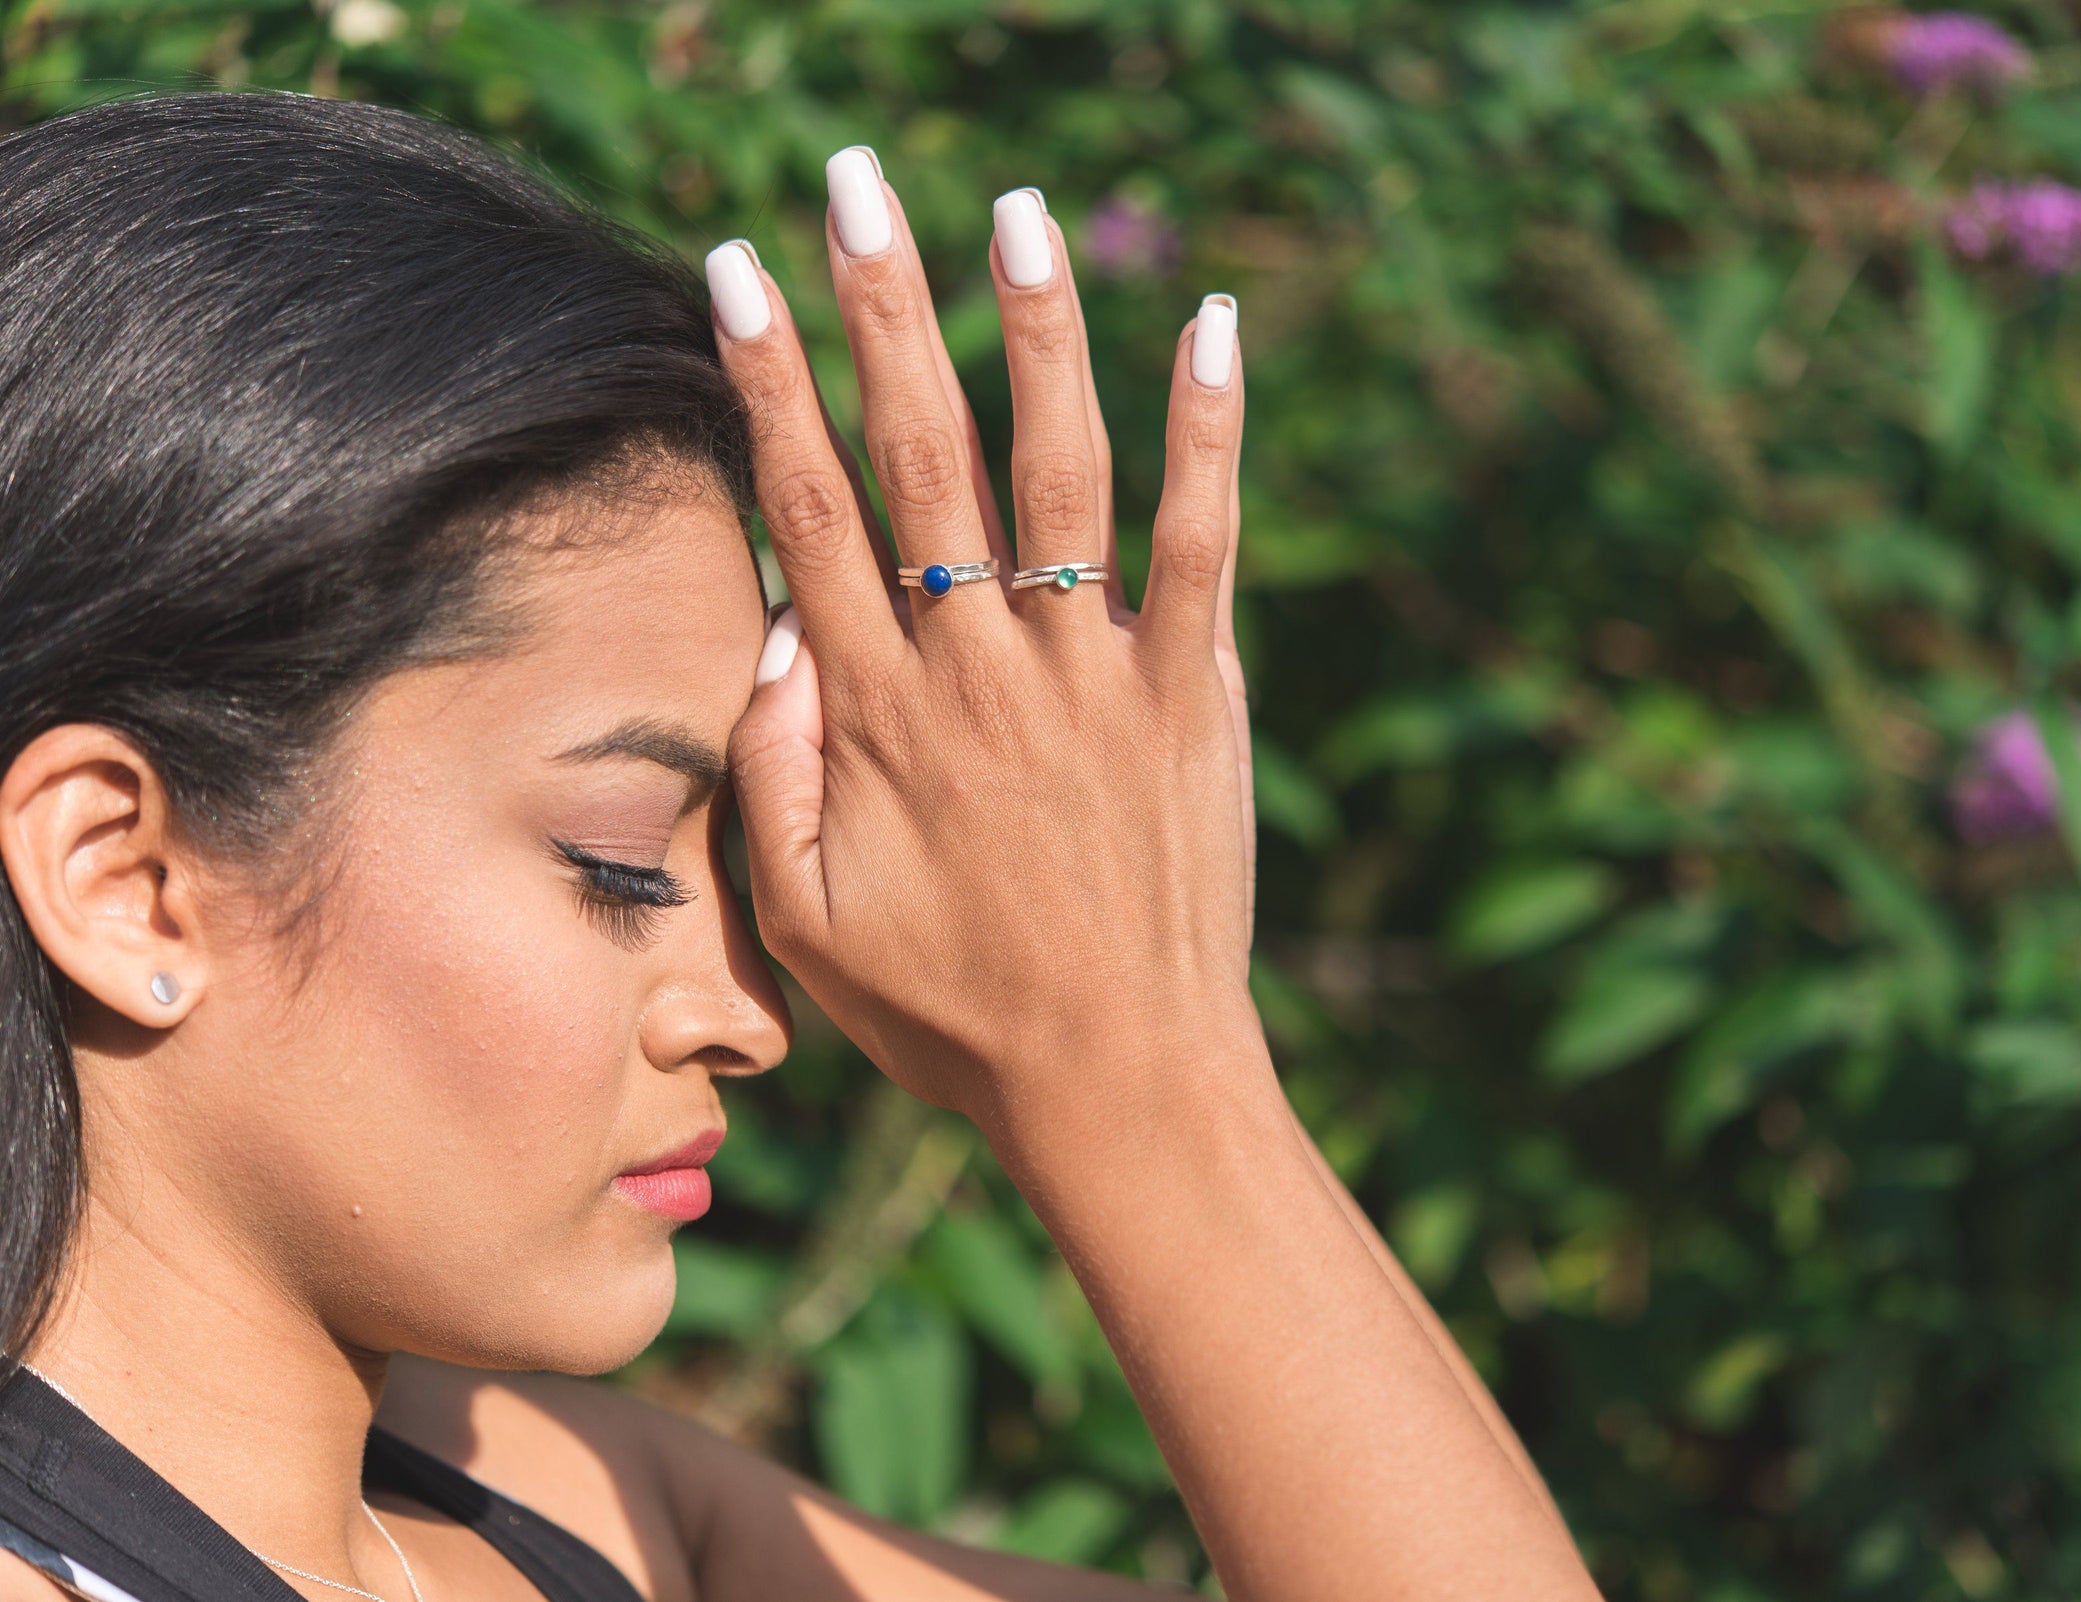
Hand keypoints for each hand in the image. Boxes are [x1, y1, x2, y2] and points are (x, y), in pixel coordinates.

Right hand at [716, 158, 1256, 1133]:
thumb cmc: (955, 1015)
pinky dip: (1209, 436)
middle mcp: (982, 671)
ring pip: (1060, 473)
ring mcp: (1096, 676)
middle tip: (857, 184)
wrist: (1123, 1080)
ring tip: (1015, 212)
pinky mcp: (1193, 697)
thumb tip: (765, 633)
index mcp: (879, 717)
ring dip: (1037, 333)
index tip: (740, 275)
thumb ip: (770, 778)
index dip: (771, 387)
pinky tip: (1213, 329)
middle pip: (922, 455)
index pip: (811, 513)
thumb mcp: (811, 927)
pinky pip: (1203, 546)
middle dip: (883, 310)